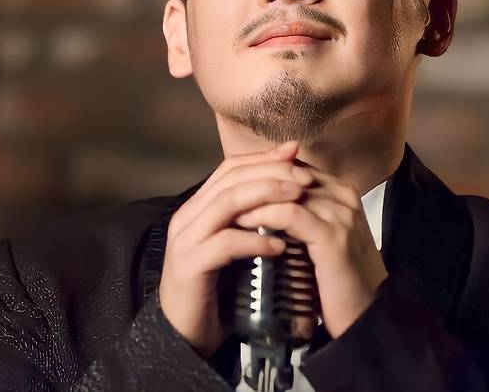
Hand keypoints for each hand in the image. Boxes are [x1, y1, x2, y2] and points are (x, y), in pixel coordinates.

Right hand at [158, 140, 313, 356]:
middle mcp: (188, 216)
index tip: (296, 152)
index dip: (264, 157)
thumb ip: (253, 217)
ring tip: (297, 197)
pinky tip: (280, 245)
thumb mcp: (236, 245)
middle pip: (231, 179)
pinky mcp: (188, 266)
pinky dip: (255, 240)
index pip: (231, 168)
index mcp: (199, 206)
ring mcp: (185, 240)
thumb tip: (290, 190)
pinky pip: (225, 243)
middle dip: (271, 172)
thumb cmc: (217, 288)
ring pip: (227, 203)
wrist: (184, 337)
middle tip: (304, 176)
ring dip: (265, 195)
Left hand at [234, 141, 388, 338]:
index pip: (294, 168)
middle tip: (221, 191)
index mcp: (341, 191)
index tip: (232, 184)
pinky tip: (241, 224)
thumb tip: (262, 204)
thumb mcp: (320, 239)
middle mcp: (343, 195)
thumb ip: (300, 217)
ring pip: (286, 191)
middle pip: (289, 173)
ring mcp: (340, 214)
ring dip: (252, 197)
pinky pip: (289, 215)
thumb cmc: (339, 280)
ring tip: (223, 207)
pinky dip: (262, 217)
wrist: (368, 317)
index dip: (262, 173)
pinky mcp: (332, 236)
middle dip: (253, 181)